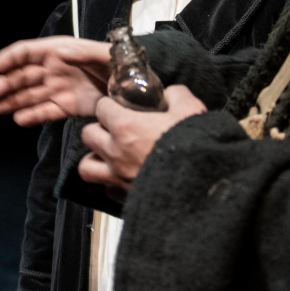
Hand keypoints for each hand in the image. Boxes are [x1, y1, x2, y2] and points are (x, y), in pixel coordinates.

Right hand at [0, 36, 111, 125]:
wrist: (137, 90)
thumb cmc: (122, 66)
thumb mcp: (105, 54)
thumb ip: (83, 53)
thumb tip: (60, 53)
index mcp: (61, 51)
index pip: (30, 51)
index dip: (12, 57)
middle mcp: (55, 69)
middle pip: (24, 74)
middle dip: (7, 82)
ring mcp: (59, 88)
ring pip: (30, 94)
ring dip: (13, 99)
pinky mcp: (67, 106)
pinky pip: (44, 111)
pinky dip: (31, 116)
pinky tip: (19, 119)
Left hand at [79, 85, 205, 198]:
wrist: (203, 185)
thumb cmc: (193, 145)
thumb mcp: (190, 110)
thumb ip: (176, 95)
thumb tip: (170, 94)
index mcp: (126, 126)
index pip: (101, 108)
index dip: (110, 106)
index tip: (119, 108)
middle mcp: (115, 151)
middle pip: (88, 134)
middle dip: (98, 129)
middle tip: (114, 130)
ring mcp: (117, 176)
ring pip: (86, 166)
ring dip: (95, 159)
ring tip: (110, 155)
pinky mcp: (124, 196)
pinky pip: (106, 189)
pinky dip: (110, 184)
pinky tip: (122, 178)